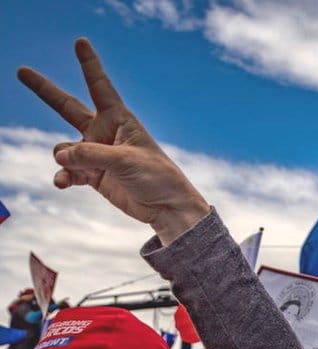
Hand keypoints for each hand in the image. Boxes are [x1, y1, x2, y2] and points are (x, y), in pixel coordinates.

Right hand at [18, 39, 209, 243]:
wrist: (166, 207)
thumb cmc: (157, 177)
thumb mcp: (125, 160)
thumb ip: (90, 155)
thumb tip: (59, 156)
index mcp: (119, 119)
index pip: (100, 87)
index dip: (89, 65)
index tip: (80, 42)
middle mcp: (104, 133)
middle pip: (67, 107)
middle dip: (45, 90)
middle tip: (22, 71)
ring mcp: (96, 154)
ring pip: (64, 149)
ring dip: (66, 160)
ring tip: (77, 170)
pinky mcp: (93, 175)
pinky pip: (67, 171)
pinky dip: (63, 176)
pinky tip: (62, 183)